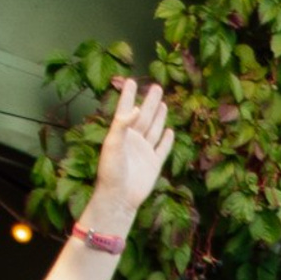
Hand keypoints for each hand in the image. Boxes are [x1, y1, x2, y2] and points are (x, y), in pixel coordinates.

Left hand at [82, 79, 174, 232]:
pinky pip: (162, 149)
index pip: (125, 110)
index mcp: (121, 134)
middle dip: (149, 102)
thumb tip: (137, 108)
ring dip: (158, 117)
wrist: (119, 197)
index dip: (128, 95)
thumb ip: (122, 124)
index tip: (131, 81)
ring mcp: (144, 152)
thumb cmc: (111, 171)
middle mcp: (133, 141)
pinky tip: (169, 131)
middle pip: (144, 117)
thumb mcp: (112, 144)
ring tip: (162, 103)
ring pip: (154, 130)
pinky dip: (166, 140)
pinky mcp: (154, 164)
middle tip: (156, 87)